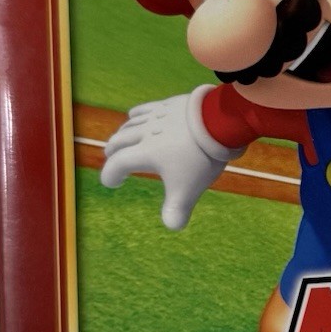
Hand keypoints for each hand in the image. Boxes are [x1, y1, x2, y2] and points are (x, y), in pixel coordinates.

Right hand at [100, 88, 234, 229]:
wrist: (221, 121)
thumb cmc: (201, 157)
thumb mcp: (189, 188)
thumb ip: (178, 209)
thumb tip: (173, 226)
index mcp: (145, 153)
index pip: (117, 164)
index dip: (110, 175)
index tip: (112, 183)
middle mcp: (145, 133)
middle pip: (118, 141)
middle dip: (113, 153)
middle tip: (114, 161)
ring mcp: (156, 116)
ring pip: (129, 125)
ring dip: (122, 135)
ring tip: (123, 142)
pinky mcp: (168, 105)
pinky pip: (143, 109)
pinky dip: (135, 117)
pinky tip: (135, 118)